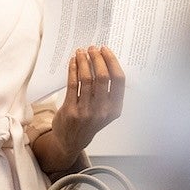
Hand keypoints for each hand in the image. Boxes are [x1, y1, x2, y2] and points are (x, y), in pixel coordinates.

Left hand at [35, 46, 124, 173]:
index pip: (118, 80)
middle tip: (92, 48)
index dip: (112, 61)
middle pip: (102, 77)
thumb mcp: (105, 111)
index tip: (105, 50)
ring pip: (86, 79)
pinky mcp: (71, 110)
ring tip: (80, 52)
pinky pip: (72, 84)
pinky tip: (72, 62)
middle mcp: (102, 111)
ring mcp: (86, 111)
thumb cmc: (89, 121)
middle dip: (97, 58)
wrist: (71, 141)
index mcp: (115, 109)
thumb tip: (105, 61)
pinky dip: (72, 70)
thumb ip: (108, 92)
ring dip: (83, 61)